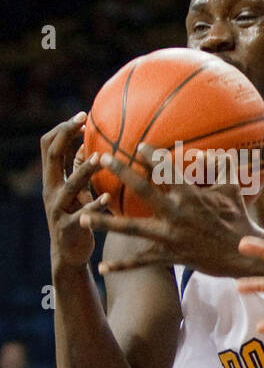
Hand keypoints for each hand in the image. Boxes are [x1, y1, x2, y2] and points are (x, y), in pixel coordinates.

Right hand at [41, 112, 110, 275]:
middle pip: (53, 157)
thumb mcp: (76, 191)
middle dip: (65, 136)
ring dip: (84, 170)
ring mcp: (58, 208)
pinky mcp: (69, 227)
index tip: (82, 114)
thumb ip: (78, 170)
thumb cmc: (78, 215)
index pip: (50, 146)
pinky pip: (82, 214)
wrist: (69, 253)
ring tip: (99, 158)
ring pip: (70, 185)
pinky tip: (108, 197)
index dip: (63, 129)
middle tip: (83, 122)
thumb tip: (90, 145)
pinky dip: (95, 205)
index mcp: (53, 178)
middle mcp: (52, 189)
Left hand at [76, 146, 263, 278]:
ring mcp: (170, 236)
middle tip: (101, 158)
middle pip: (143, 190)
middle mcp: (176, 213)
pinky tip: (102, 266)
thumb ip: (221, 167)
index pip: (167, 170)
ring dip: (106, 223)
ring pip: (132, 228)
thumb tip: (208, 151)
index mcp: (191, 195)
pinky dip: (122, 264)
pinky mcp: (169, 256)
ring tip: (83, 218)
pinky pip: (142, 261)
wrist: (243, 255)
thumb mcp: (233, 190)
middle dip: (122, 172)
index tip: (136, 145)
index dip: (151, 155)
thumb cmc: (238, 219)